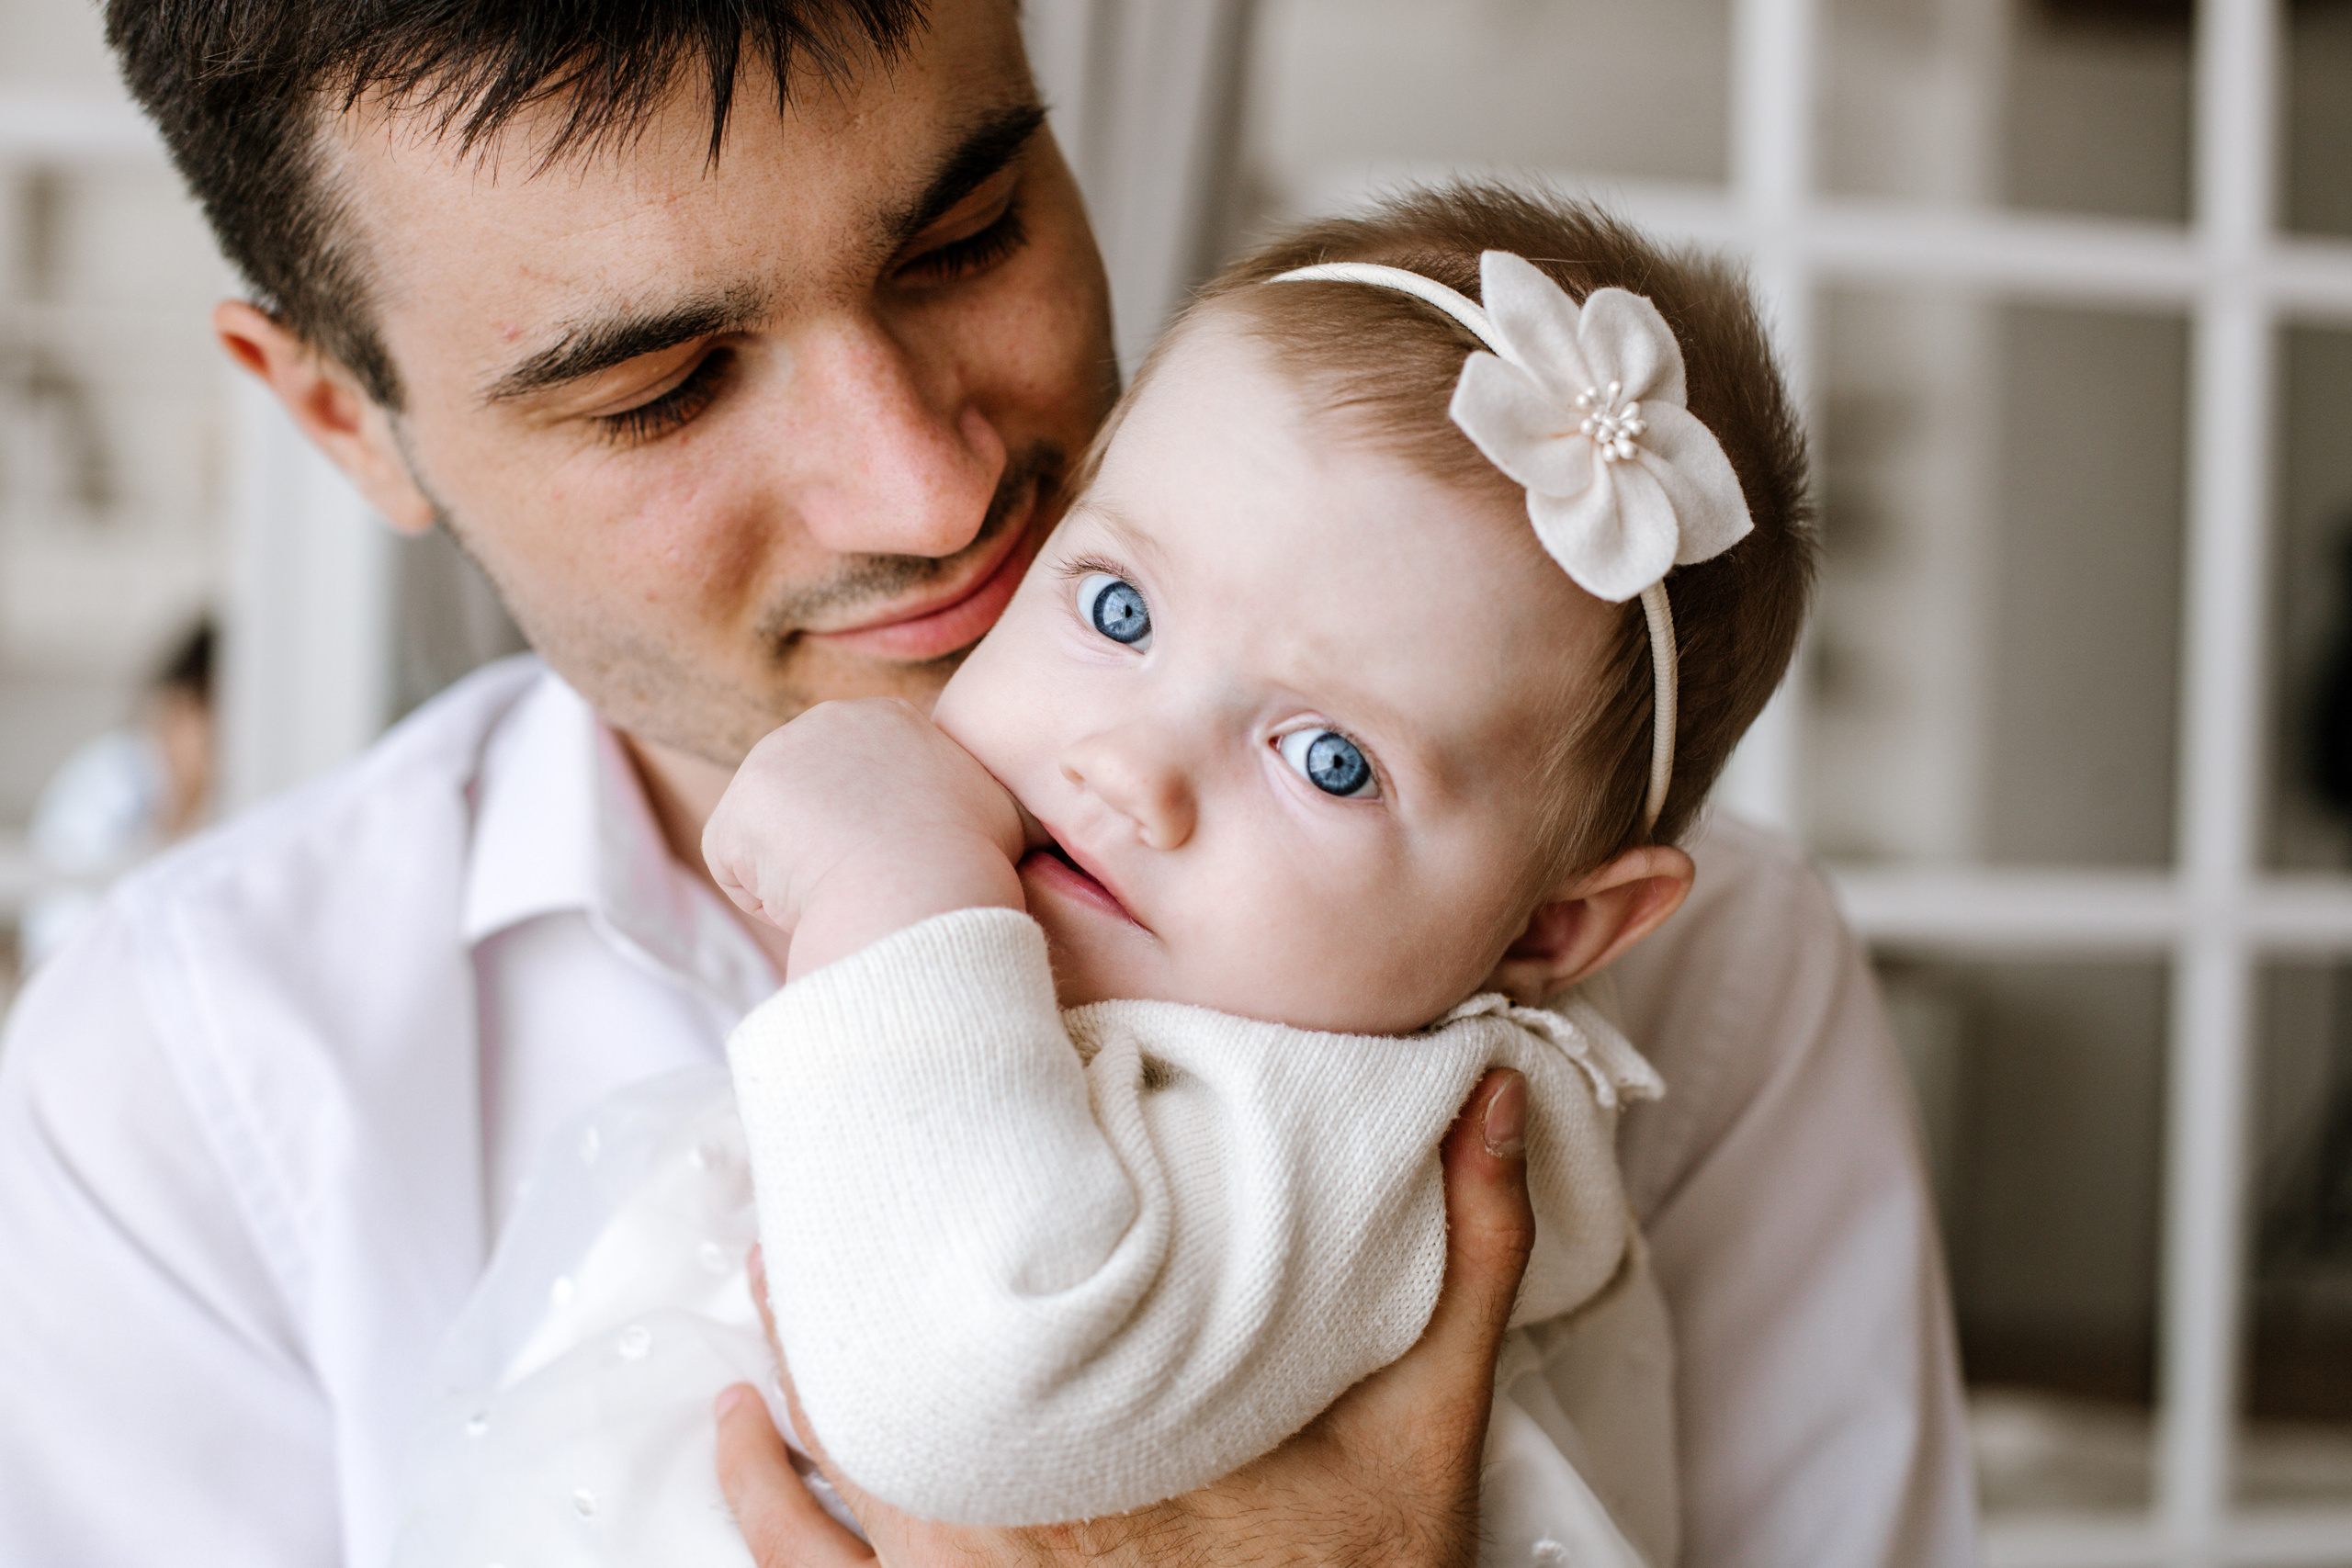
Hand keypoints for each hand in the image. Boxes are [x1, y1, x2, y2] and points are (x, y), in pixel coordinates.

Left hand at [704, 699, 1034, 978]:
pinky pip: (740, 872)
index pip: (862, 779)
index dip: (882, 827)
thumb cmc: (969, 856)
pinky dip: (769, 901)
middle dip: (834, 843)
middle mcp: (823, 722)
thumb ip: (967, 791)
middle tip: (875, 876)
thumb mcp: (994, 803)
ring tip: (850, 887)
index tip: (906, 854)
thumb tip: (971, 808)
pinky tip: (812, 899)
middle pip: (814, 801)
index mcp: (887, 717)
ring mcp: (771, 761)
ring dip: (804, 872)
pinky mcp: (736, 812)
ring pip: (778, 838)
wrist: (919, 883)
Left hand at [714, 1068, 1535, 1565]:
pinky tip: (735, 1431)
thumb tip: (1493, 1094)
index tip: (894, 1118)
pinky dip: (756, 1497)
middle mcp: (1010, 1514)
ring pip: (819, 1455)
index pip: (981, 1300)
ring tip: (769, 1262)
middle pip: (877, 1360)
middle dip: (835, 1259)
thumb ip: (1469, 1256)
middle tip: (810, 1166)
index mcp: (1111, 1438)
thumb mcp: (1433, 1420)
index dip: (916, 1200)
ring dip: (783, 1351)